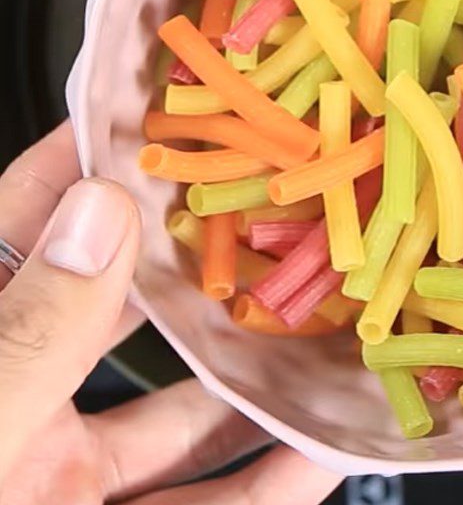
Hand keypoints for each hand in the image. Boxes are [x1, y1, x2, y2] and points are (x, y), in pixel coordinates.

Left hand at [0, 122, 340, 503]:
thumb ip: (35, 332)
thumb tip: (98, 213)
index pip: (35, 222)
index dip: (90, 157)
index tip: (157, 106)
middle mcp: (25, 395)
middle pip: (129, 304)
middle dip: (203, 257)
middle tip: (272, 207)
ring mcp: (64, 473)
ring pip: (184, 408)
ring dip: (256, 373)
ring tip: (322, 324)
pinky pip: (211, 502)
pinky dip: (271, 477)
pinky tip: (318, 447)